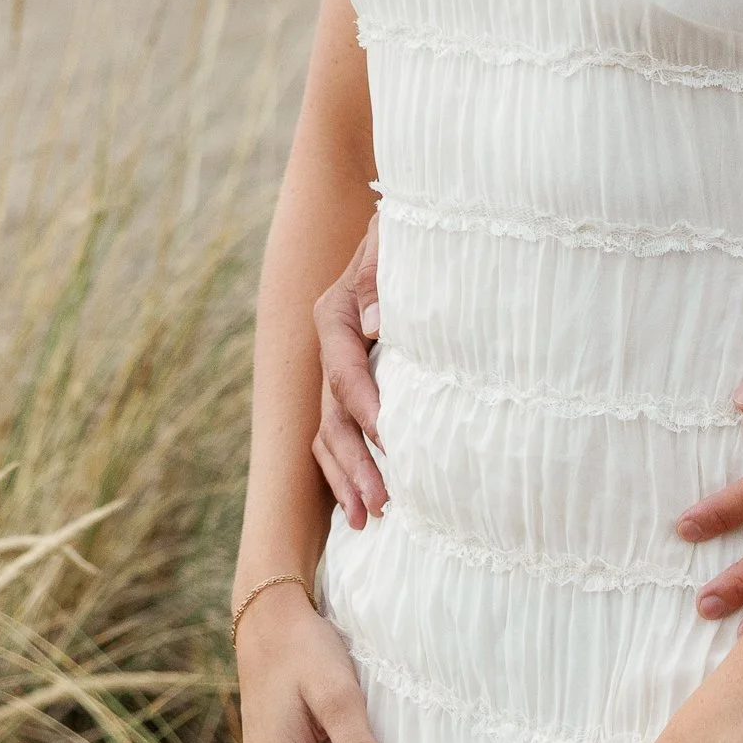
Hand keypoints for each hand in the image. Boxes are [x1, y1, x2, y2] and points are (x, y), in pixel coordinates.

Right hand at [313, 215, 384, 526]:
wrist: (410, 223)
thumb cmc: (412, 230)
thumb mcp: (395, 237)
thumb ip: (382, 273)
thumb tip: (378, 325)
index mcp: (336, 313)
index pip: (345, 372)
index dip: (366, 410)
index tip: (392, 441)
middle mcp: (330, 346)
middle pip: (333, 414)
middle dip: (354, 462)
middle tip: (380, 504)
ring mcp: (337, 368)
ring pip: (329, 432)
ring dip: (346, 477)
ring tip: (368, 519)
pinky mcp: (351, 385)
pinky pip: (338, 432)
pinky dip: (344, 469)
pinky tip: (360, 505)